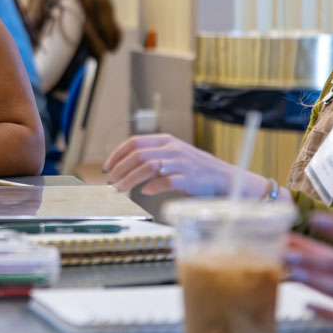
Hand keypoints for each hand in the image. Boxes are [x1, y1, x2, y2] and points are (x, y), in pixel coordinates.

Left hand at [103, 134, 264, 196]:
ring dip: (130, 179)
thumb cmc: (196, 170)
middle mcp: (172, 149)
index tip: (107, 166)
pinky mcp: (189, 179)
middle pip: (138, 154)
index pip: (134, 142)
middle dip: (120, 168)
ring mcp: (181, 163)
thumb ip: (153, 156)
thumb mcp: (174, 155)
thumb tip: (125, 166)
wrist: (225, 179)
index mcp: (166, 140)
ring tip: (121, 189)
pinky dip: (153, 186)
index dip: (117, 154)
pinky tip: (145, 192)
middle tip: (111, 181)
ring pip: (148, 166)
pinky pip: (166, 181)